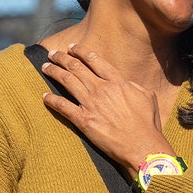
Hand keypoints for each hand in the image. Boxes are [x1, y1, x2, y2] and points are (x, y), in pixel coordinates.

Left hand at [41, 44, 172, 177]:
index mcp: (117, 82)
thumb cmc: (147, 123)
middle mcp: (102, 89)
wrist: (141, 144)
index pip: (95, 60)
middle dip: (62, 58)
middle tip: (52, 54)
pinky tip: (44, 96)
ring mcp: (91, 104)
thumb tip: (125, 82)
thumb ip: (133, 86)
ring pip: (67, 82)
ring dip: (54, 72)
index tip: (72, 47)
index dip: (81, 51)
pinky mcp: (84, 120)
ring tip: (45, 67)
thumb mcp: (147, 97)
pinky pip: (63, 106)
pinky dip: (52, 100)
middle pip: (77, 67)